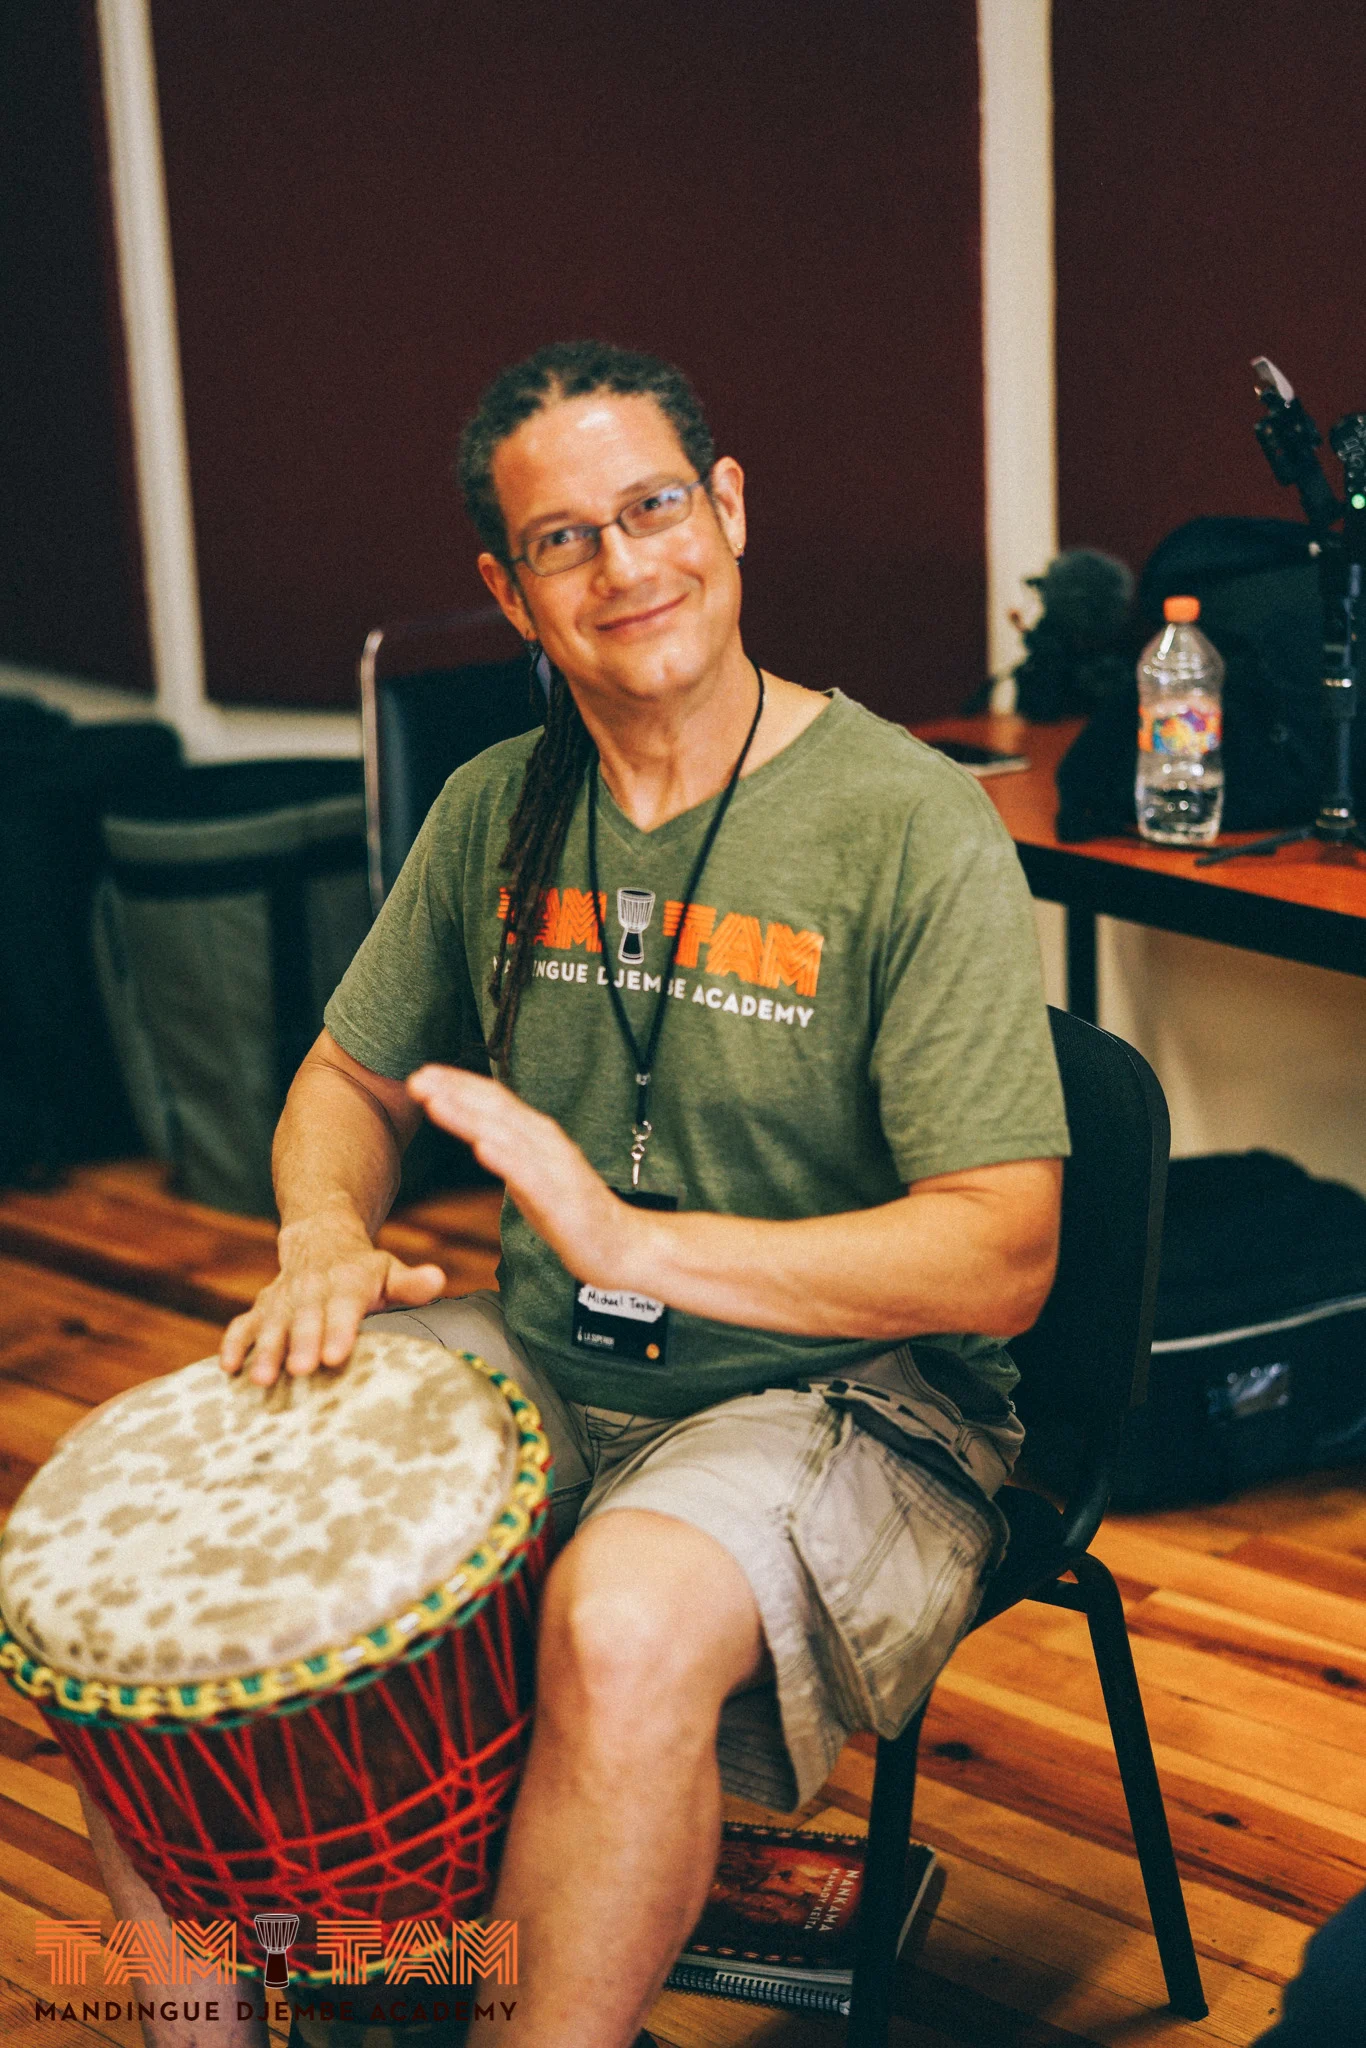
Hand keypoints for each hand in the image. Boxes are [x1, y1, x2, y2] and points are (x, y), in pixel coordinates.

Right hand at [218, 1213, 444, 1384]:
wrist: (320, 1240)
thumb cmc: (363, 1271)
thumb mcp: (388, 1271)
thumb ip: (410, 1283)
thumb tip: (438, 1279)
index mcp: (346, 1283)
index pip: (343, 1307)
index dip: (339, 1330)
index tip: (335, 1355)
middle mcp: (311, 1291)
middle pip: (305, 1318)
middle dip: (301, 1343)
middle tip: (301, 1370)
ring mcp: (282, 1300)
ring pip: (271, 1324)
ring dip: (265, 1350)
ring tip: (262, 1379)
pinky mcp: (261, 1309)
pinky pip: (242, 1325)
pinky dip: (233, 1344)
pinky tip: (228, 1369)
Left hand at [408, 1066, 634, 1284]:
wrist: (622, 1247)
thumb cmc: (574, 1214)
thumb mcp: (533, 1177)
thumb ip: (511, 1154)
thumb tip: (480, 1138)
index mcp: (538, 1136)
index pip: (494, 1100)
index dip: (458, 1085)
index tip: (422, 1075)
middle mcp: (547, 1143)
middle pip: (496, 1108)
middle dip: (455, 1091)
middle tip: (417, 1078)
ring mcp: (555, 1168)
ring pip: (506, 1134)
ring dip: (469, 1116)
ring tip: (435, 1102)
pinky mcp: (562, 1199)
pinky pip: (531, 1176)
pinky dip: (506, 1158)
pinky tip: (481, 1147)